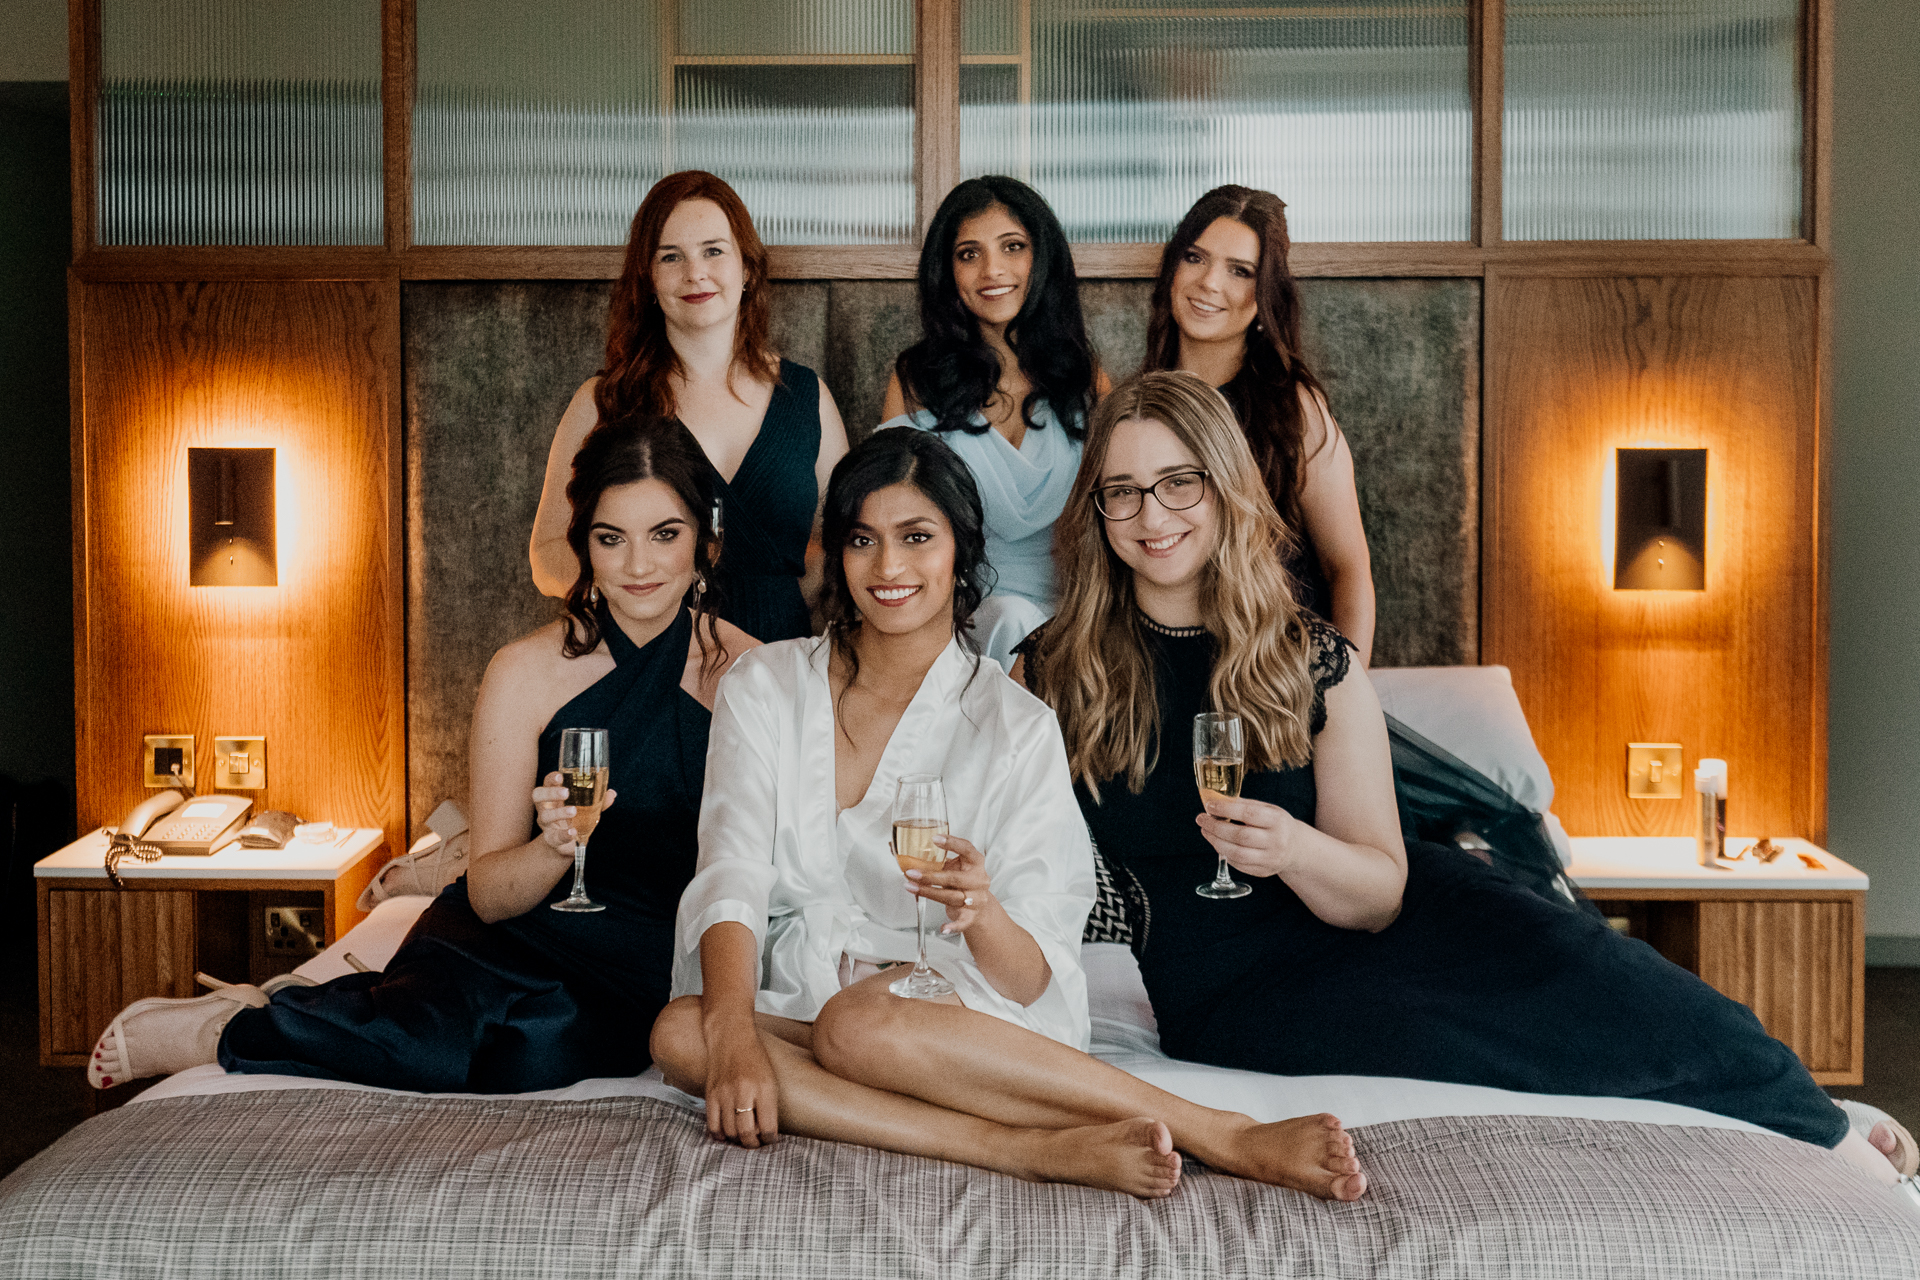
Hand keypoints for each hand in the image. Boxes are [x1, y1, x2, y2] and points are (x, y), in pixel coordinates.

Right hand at [531, 771, 615, 855]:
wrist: (565, 843)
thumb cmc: (574, 819)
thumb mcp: (586, 808)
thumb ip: (598, 801)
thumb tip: (612, 794)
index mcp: (553, 796)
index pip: (547, 782)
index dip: (552, 778)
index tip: (561, 776)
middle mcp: (545, 807)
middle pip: (538, 795)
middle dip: (551, 792)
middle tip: (565, 792)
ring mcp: (546, 824)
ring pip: (545, 816)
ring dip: (559, 813)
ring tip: (573, 811)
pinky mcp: (551, 839)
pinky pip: (554, 837)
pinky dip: (564, 834)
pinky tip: (572, 832)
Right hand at [704, 1018, 779, 1147]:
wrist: (731, 1038)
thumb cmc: (755, 1060)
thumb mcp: (770, 1080)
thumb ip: (768, 1106)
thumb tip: (763, 1134)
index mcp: (764, 1089)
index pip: (768, 1127)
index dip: (770, 1140)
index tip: (770, 1141)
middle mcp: (744, 1092)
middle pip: (747, 1133)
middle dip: (752, 1144)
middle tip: (755, 1144)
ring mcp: (725, 1094)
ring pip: (730, 1131)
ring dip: (736, 1140)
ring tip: (742, 1138)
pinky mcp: (710, 1094)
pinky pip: (712, 1124)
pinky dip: (719, 1134)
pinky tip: (725, 1134)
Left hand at [907, 835, 994, 935]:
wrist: (979, 904)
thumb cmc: (962, 880)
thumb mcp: (954, 866)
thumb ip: (935, 858)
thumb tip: (899, 848)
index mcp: (975, 862)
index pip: (967, 849)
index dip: (952, 843)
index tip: (934, 839)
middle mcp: (979, 879)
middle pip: (955, 878)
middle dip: (931, 876)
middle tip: (912, 872)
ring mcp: (977, 898)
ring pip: (952, 897)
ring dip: (929, 893)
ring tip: (911, 887)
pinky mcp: (972, 915)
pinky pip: (963, 921)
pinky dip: (953, 926)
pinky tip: (943, 928)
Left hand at [1196, 795, 1296, 877]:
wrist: (1295, 848)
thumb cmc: (1276, 824)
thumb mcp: (1267, 809)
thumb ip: (1243, 805)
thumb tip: (1216, 800)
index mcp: (1277, 821)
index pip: (1249, 814)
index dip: (1226, 810)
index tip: (1210, 806)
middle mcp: (1276, 841)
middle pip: (1240, 836)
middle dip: (1216, 827)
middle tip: (1201, 819)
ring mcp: (1270, 859)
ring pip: (1237, 853)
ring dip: (1216, 842)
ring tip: (1206, 832)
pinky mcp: (1263, 872)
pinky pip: (1238, 864)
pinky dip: (1224, 853)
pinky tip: (1218, 843)